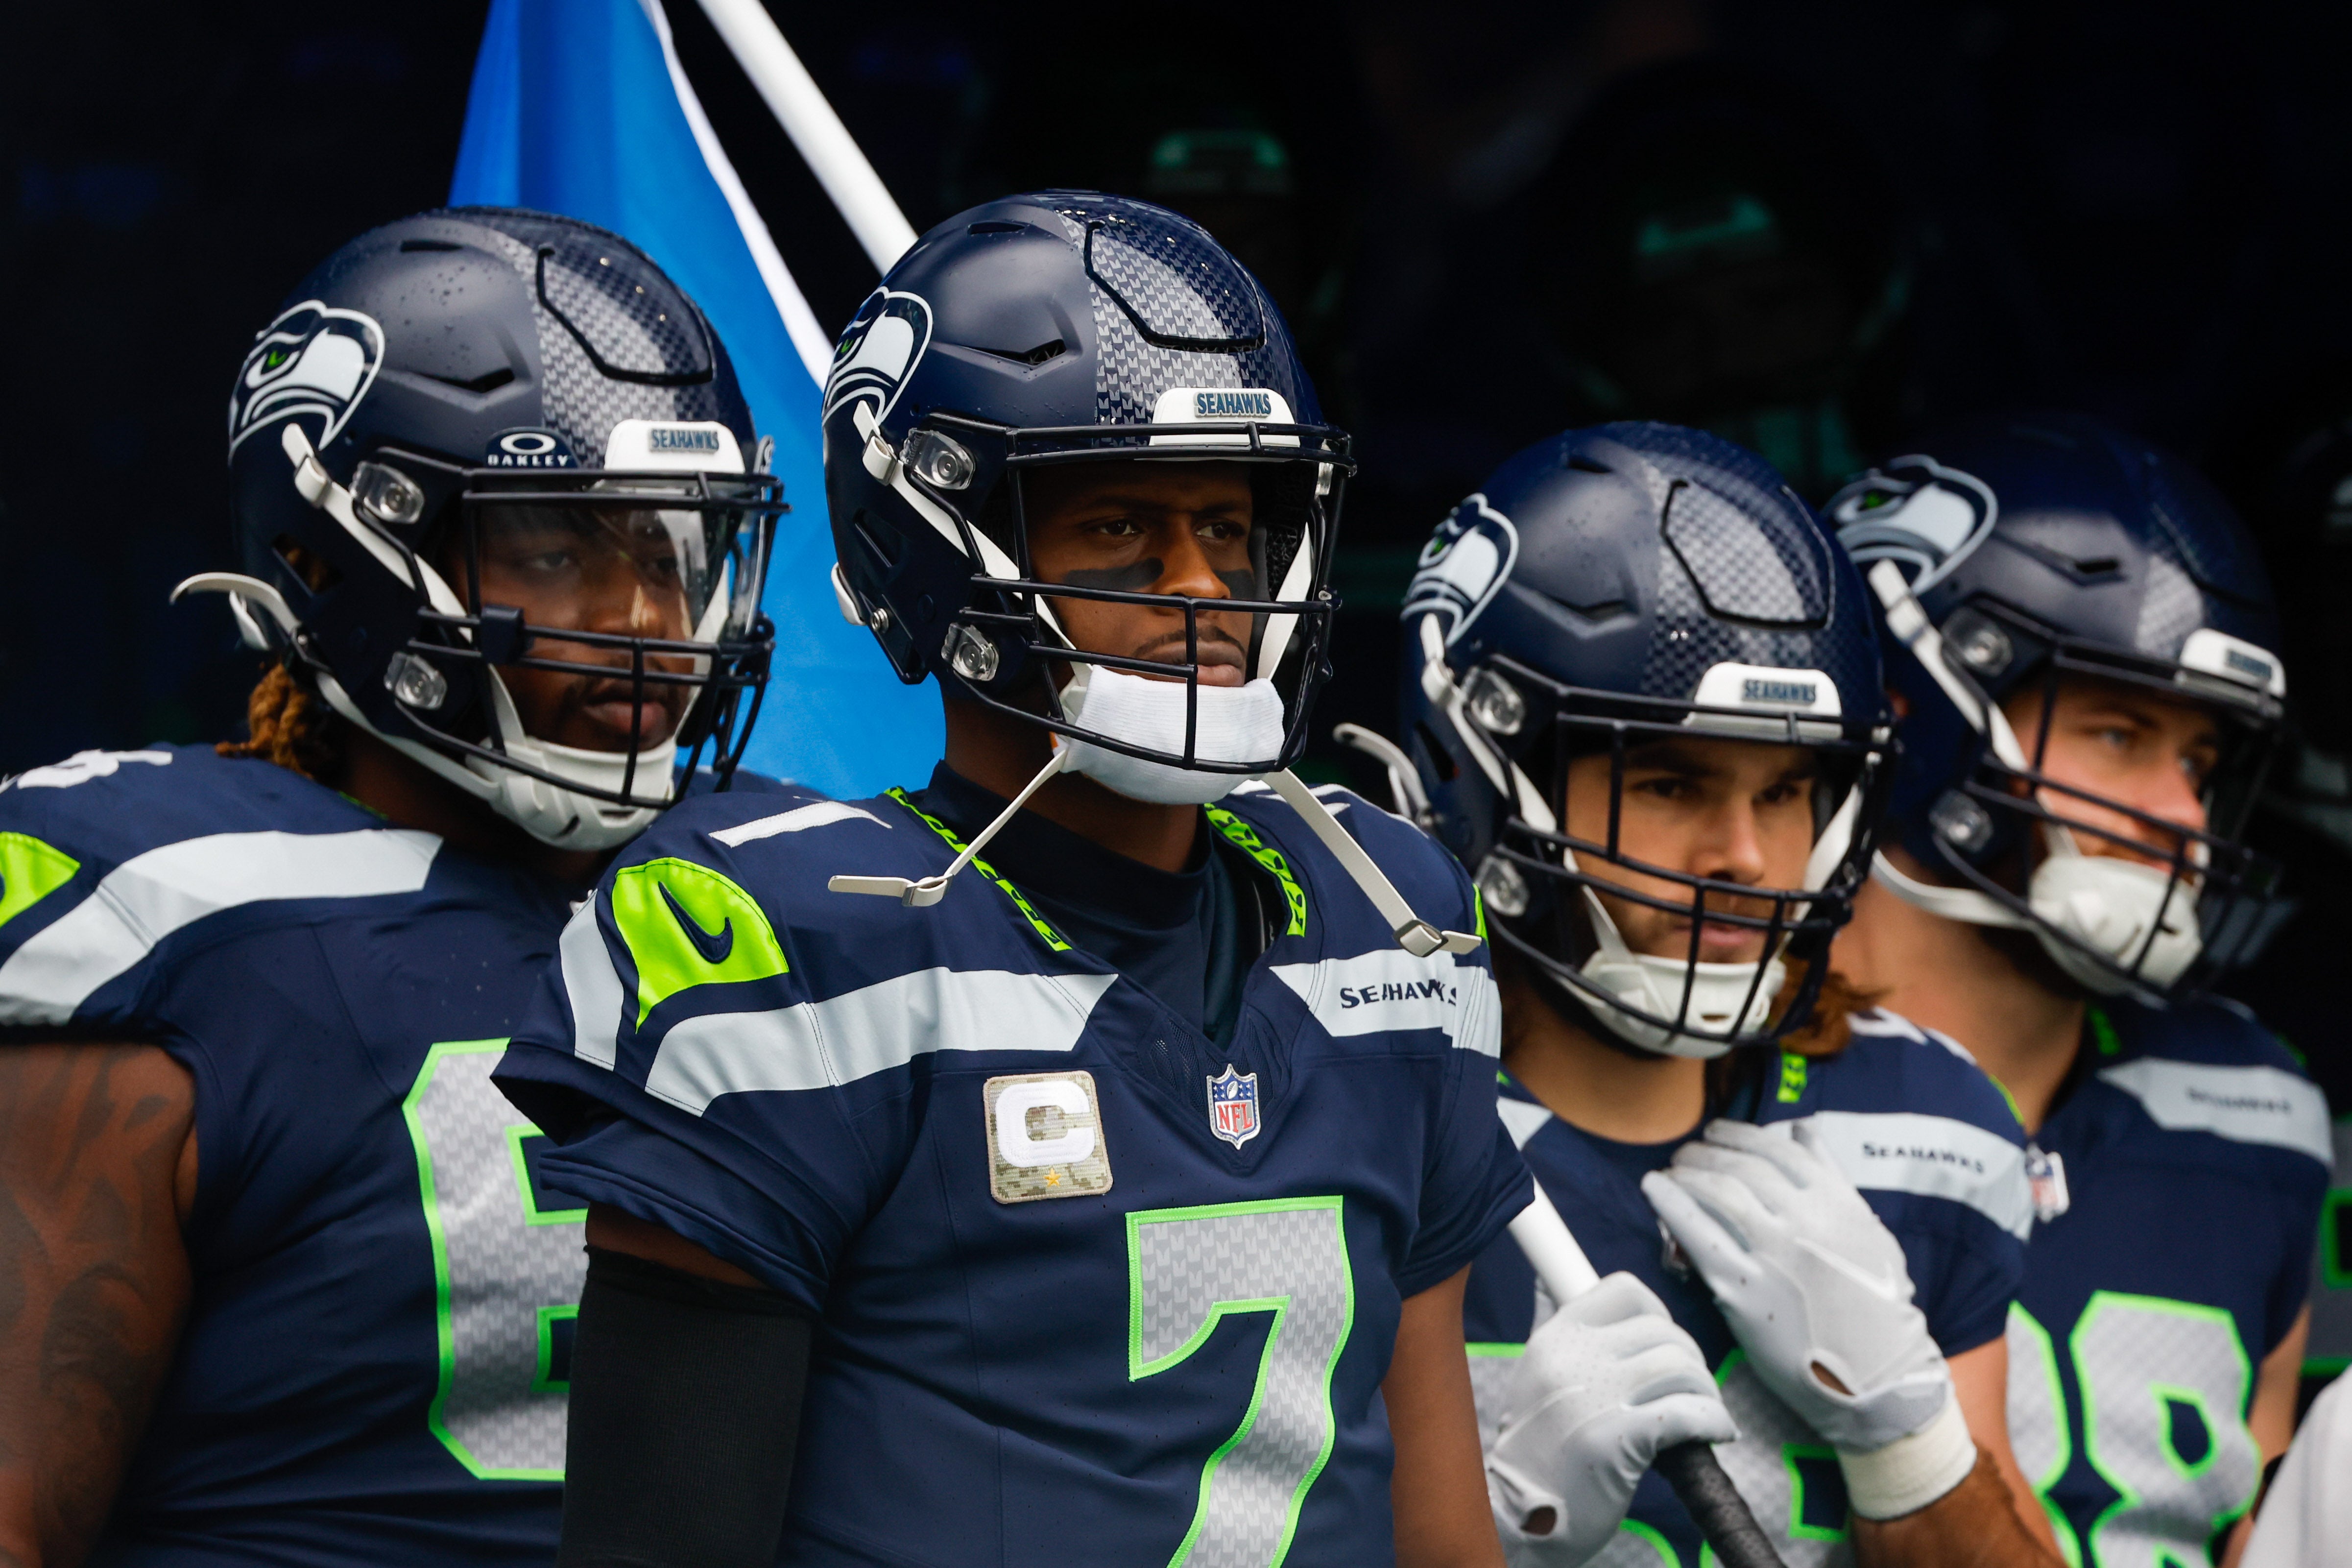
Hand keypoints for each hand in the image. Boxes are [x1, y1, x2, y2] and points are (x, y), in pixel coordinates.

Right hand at [1486, 1271, 1737, 1564]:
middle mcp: (1573, 1356)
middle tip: (1691, 1389)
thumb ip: (1577, 1348)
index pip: (1624, 1289)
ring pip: (1682, 1368)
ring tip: (1706, 1413)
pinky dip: (1714, 1420)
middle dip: (1690, 1360)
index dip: (1657, 1312)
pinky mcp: (1619, 1438)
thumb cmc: (1539, 1452)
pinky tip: (1715, 1432)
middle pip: (1663, 1332)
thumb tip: (1633, 1325)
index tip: (1665, 1343)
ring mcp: (1595, 1395)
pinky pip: (1690, 1412)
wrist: (1516, 1514)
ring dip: (1706, 1391)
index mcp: (1555, 1336)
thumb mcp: (1540, 1380)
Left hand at [1640, 1118, 1951, 1456]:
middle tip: (1686, 1154)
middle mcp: (1806, 1221)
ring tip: (1671, 1170)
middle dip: (1706, 1153)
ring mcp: (1774, 1255)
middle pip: (1741, 1168)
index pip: (1777, 1150)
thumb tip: (1802, 1129)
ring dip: (1687, 1174)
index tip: (1717, 1133)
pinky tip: (1655, 1189)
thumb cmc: (1877, 1305)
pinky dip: (1672, 1205)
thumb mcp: (1869, 1232)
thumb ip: (1832, 1177)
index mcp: (1837, 1203)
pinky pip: (1700, 1237)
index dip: (1739, 1136)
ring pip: (1718, 1194)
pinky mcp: (1746, 1291)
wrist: (1880, 1377)